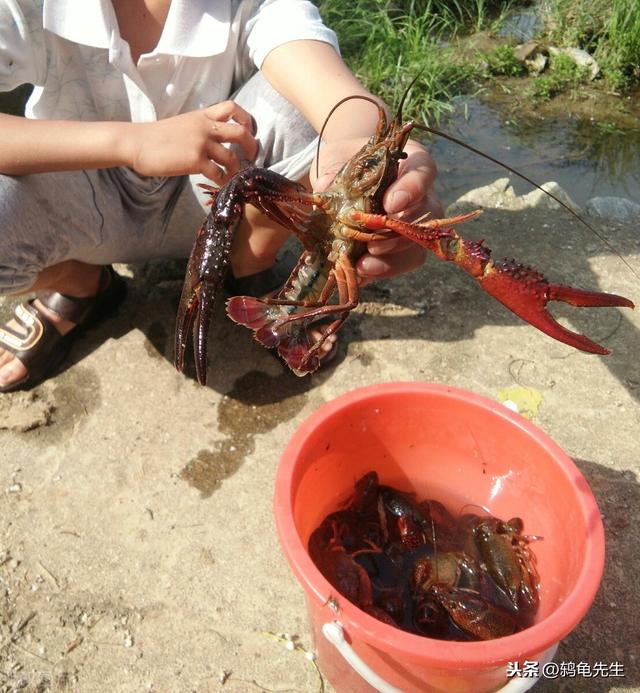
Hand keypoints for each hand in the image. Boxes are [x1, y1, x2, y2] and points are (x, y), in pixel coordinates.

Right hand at [126, 101, 257, 183]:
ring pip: (232, 157)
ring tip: (235, 176)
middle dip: (252, 145)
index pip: (232, 107)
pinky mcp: (195, 161)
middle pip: (240, 132)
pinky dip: (224, 181)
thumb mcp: (183, 124)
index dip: (246, 118)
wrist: (136, 142)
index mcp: (202, 115)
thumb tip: (215, 141)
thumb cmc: (157, 137)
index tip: (249, 131)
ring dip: (237, 169)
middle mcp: (205, 127)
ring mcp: (200, 144)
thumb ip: (201, 128)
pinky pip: (218, 173)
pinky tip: (222, 184)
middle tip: (253, 156)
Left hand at [312, 138, 441, 285]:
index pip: (424, 172)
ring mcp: (412, 226)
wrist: (341, 179)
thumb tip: (325, 185)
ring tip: (364, 266)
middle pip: (425, 217)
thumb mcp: (336, 157)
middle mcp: (420, 197)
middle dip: (399, 235)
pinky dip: (379, 272)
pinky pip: (399, 265)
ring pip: (416, 247)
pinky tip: (359, 275)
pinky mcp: (398, 250)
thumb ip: (333, 168)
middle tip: (373, 244)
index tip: (391, 203)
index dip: (412, 190)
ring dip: (392, 260)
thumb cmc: (346, 161)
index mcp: (410, 164)